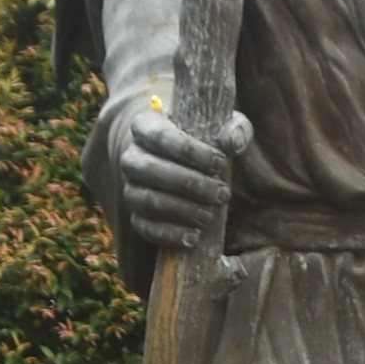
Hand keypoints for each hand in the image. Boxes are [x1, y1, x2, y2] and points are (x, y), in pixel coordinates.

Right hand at [117, 108, 253, 253]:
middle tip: (222, 194)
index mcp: (144, 126)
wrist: (182, 163)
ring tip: (210, 216)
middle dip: (191, 184)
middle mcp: (131, 157)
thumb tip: (233, 141)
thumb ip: (234, 129)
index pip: (160, 137)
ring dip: (182, 210)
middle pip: (152, 169)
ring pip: (148, 200)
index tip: (220, 163)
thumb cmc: (203, 140)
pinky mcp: (135, 214)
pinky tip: (193, 237)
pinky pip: (144, 227)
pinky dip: (169, 234)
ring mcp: (130, 187)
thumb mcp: (220, 127)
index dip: (191, 152)